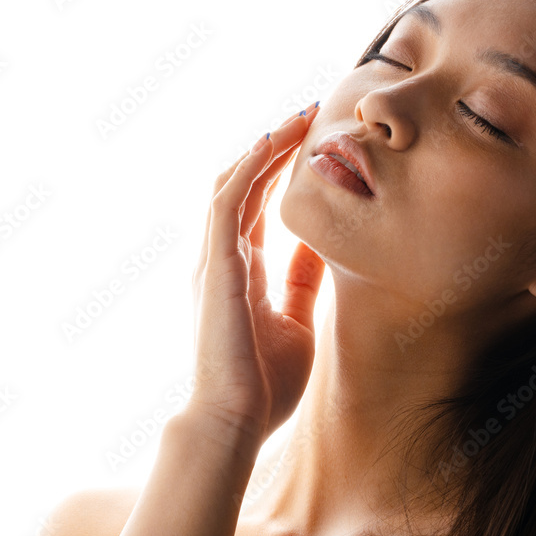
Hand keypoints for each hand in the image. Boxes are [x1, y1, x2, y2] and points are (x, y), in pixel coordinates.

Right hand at [188, 103, 326, 446]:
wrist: (236, 420)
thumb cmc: (264, 385)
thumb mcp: (296, 321)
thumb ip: (301, 282)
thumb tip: (320, 247)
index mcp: (241, 273)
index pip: (256, 207)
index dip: (280, 172)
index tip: (311, 144)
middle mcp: (222, 258)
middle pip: (243, 185)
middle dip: (274, 149)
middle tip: (308, 115)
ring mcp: (215, 259)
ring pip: (234, 183)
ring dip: (266, 147)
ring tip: (299, 117)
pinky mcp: (216, 263)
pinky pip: (230, 200)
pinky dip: (250, 167)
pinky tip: (274, 142)